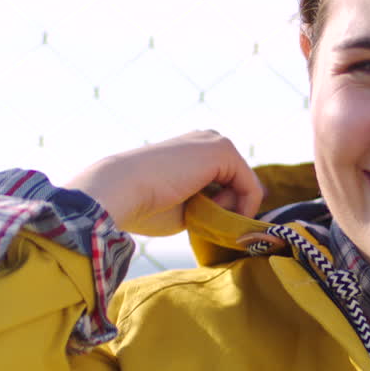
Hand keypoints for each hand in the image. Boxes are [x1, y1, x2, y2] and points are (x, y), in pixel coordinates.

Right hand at [64, 130, 263, 236]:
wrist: (119, 190)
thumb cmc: (144, 205)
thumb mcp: (187, 208)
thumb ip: (212, 205)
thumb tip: (240, 212)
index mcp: (193, 151)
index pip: (226, 182)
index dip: (226, 210)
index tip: (213, 230)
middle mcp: (207, 140)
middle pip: (238, 183)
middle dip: (231, 210)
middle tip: (209, 228)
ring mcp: (216, 141)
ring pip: (245, 186)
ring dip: (232, 211)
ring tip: (204, 220)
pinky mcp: (222, 150)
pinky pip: (250, 187)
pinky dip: (243, 209)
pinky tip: (220, 218)